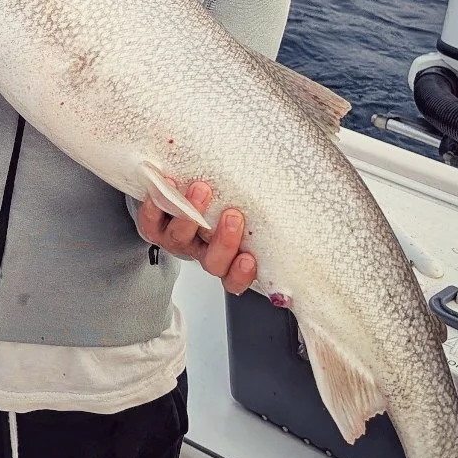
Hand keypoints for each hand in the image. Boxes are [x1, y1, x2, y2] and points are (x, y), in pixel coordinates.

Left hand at [137, 181, 256, 293]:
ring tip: (201, 190)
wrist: (178, 187)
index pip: (236, 278)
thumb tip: (307, 178)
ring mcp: (178, 240)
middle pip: (212, 262)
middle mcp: (203, 252)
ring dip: (191, 216)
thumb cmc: (224, 198)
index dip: (241, 275)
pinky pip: (150, 224)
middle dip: (223, 241)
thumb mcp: (248, 204)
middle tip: (233, 216)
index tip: (250, 259)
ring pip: (181, 241)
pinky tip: (166, 187)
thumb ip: (268, 203)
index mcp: (228, 256)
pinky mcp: (154, 225)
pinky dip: (156, 207)